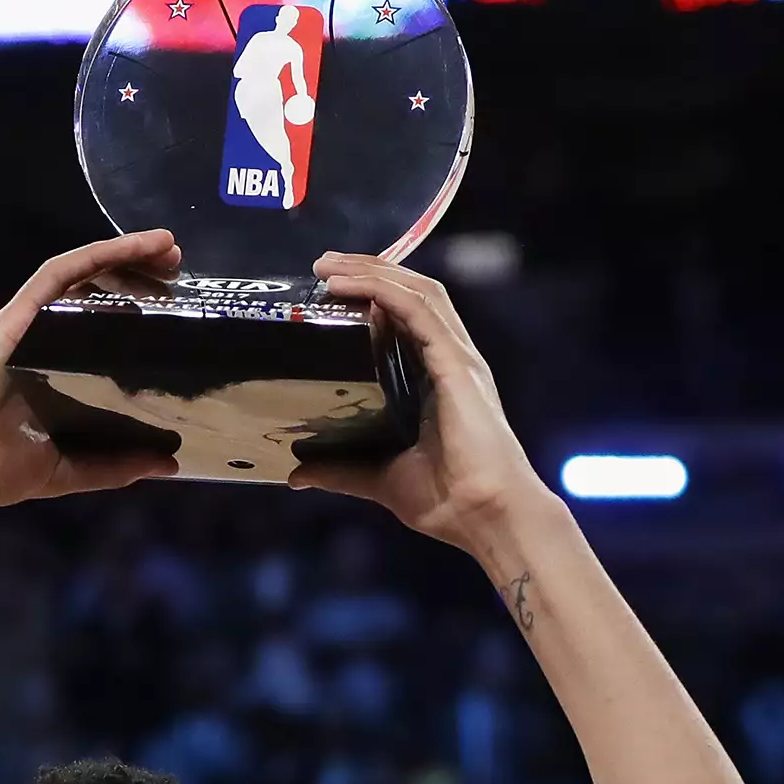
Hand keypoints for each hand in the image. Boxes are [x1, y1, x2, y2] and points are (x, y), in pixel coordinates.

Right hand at [0, 231, 182, 509]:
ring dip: (124, 253)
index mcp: (53, 371)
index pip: (101, 328)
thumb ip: (113, 466)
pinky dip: (94, 257)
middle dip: (139, 272)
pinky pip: (57, 276)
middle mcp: (41, 340)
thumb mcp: (65, 471)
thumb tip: (168, 465)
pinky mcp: (13, 320)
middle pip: (95, 292)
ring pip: (80, 274)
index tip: (176, 308)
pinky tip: (130, 247)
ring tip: (167, 245)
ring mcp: (26, 326)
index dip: (139, 312)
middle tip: (179, 267)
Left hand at [289, 254, 552, 552]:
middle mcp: (450, 360)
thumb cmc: (448, 502)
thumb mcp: (381, 480)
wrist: (486, 518)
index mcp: (437, 380)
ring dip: (372, 271)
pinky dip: (383, 291)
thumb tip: (297, 473)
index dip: (371, 295)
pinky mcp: (456, 365)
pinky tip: (350, 285)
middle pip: (410, 293)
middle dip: (367, 271)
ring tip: (329, 266)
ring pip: (416, 292)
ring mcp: (456, 359)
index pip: (405, 319)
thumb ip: (343, 471)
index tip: (327, 289)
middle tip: (322, 265)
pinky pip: (418, 312)